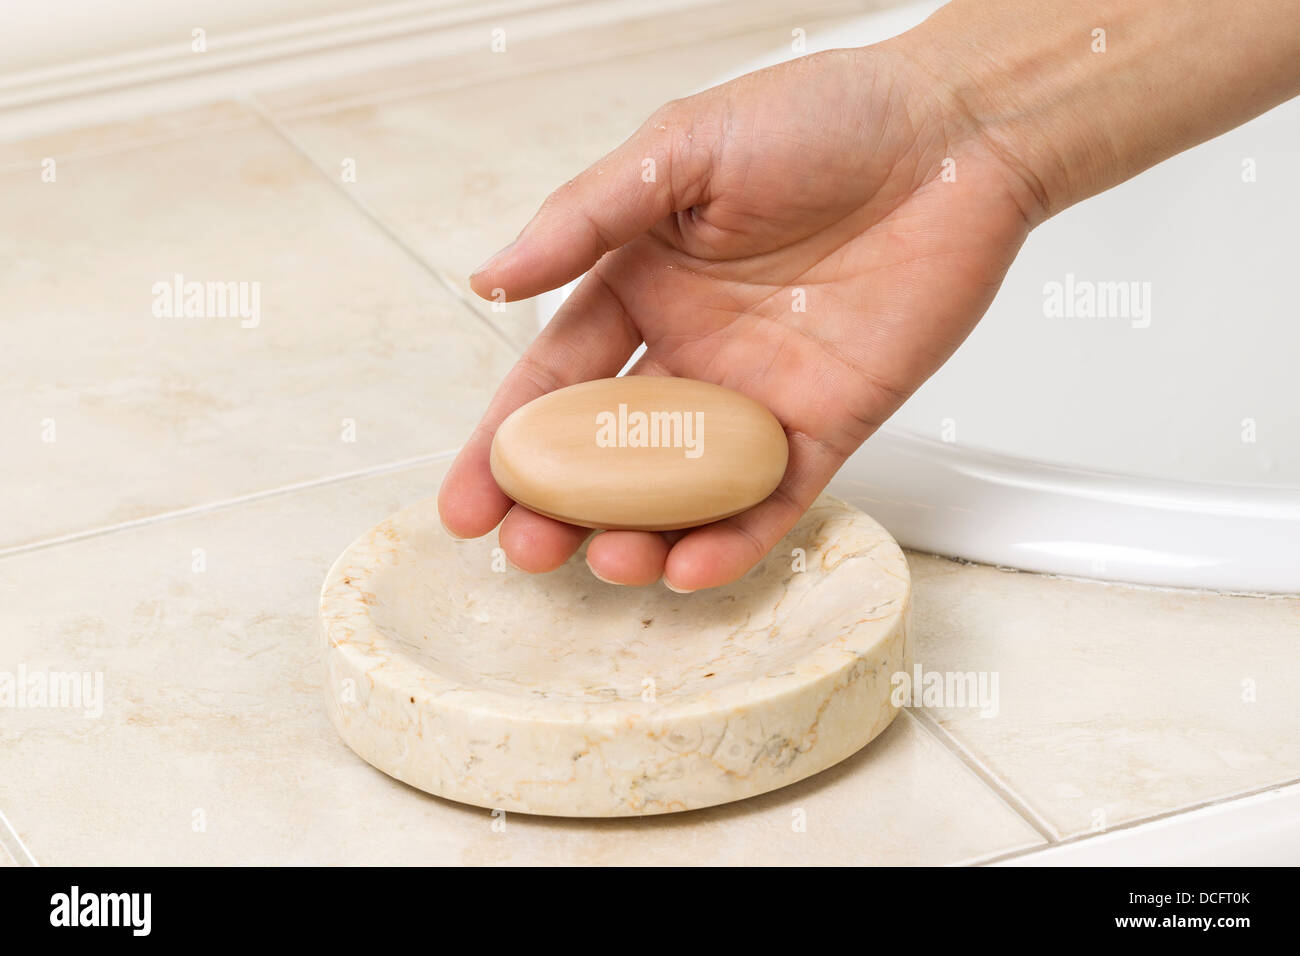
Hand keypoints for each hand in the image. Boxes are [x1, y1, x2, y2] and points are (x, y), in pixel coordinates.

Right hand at [437, 42, 1039, 590]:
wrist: (951, 134)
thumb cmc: (821, 117)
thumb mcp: (680, 149)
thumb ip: (585, 219)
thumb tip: (488, 279)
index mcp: (644, 285)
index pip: (558, 381)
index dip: (507, 445)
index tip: (464, 503)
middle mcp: (693, 350)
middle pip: (610, 454)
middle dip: (560, 510)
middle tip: (525, 553)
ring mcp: (759, 395)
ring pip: (684, 491)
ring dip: (639, 536)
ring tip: (608, 561)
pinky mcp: (829, 423)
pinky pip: (774, 499)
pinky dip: (734, 539)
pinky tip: (689, 566)